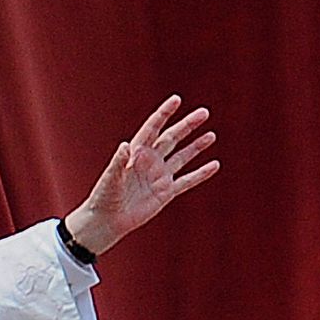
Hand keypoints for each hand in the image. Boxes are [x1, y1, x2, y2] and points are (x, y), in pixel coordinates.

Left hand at [65, 95, 218, 255]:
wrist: (107, 220)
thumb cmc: (104, 197)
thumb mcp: (110, 178)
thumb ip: (118, 162)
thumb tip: (125, 145)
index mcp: (135, 153)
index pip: (152, 129)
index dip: (164, 114)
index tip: (176, 99)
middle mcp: (149, 162)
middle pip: (172, 139)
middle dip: (187, 126)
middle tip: (203, 112)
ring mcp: (159, 176)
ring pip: (182, 157)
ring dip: (196, 146)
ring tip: (211, 135)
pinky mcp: (165, 192)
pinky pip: (187, 181)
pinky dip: (200, 174)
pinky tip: (214, 165)